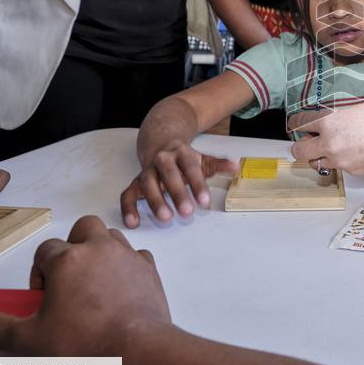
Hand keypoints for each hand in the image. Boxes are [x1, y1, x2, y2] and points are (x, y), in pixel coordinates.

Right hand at [0, 215, 172, 356]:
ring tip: (92, 282)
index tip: (43, 295)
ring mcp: (127, 256)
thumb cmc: (86, 340)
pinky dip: (126, 265)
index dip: (39, 271)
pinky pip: (136, 255)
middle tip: (69, 275)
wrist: (136, 348)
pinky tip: (119, 288)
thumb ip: (1, 329)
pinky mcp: (148, 268)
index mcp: (67, 259)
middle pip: (82, 227)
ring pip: (111, 236)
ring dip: (99, 251)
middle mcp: (99, 249)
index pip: (44, 250)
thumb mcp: (31, 340)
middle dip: (73, 245)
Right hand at [120, 140, 237, 227]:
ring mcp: (147, 171)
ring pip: (148, 184)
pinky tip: (133, 223)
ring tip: (165, 218)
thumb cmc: (183, 157)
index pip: (190, 168)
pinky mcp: (135, 182)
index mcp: (181, 153)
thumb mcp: (202, 158)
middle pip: (169, 176)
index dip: (198, 185)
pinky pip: (127, 194)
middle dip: (178, 194)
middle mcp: (162, 160)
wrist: (160, 141)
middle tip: (188, 213)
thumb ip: (218, 164)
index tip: (205, 203)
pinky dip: (128, 208)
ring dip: (156, 201)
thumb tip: (236, 167)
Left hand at [288, 103, 363, 174]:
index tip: (298, 123)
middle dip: (301, 145)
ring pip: (316, 163)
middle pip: (298, 151)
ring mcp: (340, 161)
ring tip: (332, 147)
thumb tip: (326, 124)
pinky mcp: (352, 171)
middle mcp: (330, 144)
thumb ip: (336, 118)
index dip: (297, 122)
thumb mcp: (355, 109)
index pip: (300, 123)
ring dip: (319, 155)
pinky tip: (354, 151)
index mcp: (330, 123)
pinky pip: (337, 167)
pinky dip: (340, 160)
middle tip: (310, 139)